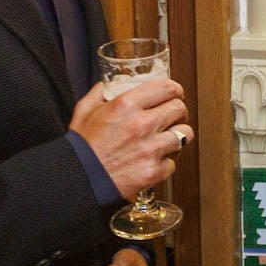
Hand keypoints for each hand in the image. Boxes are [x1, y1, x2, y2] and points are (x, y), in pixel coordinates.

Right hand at [69, 80, 191, 200]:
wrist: (80, 180)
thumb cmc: (82, 148)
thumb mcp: (85, 111)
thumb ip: (98, 94)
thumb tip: (105, 86)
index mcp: (126, 105)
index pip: (167, 88)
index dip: (175, 90)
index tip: (175, 94)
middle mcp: (142, 124)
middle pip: (180, 109)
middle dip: (179, 112)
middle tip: (174, 116)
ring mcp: (151, 148)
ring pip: (185, 134)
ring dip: (178, 135)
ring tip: (168, 138)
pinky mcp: (154, 170)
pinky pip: (173, 162)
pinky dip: (165, 163)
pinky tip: (154, 160)